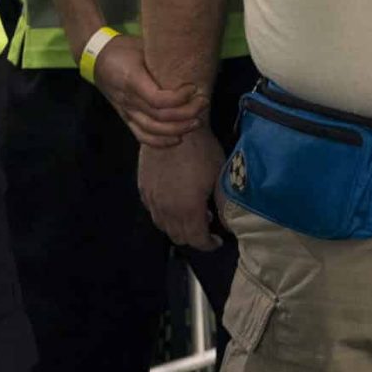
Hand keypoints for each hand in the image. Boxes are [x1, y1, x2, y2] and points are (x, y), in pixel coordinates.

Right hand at [91, 33, 207, 146]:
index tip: (193, 87)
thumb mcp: (142, 46)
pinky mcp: (125, 117)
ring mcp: (125, 111)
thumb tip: (192, 57)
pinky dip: (161, 142)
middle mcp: (128, 99)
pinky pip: (142, 136)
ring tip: (196, 121)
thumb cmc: (122, 48)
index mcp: (132, 79)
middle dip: (186, 113)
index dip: (180, 98)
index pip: (158, 99)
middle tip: (203, 103)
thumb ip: (162, 57)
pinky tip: (178, 138)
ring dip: (178, 129)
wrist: (95, 57)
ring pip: (153, 130)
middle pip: (160, 117)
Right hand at [139, 129, 224, 250]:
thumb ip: (223, 204)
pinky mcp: (143, 188)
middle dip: (194, 236)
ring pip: (163, 226)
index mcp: (189, 210)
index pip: (197, 240)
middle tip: (206, 223)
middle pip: (179, 237)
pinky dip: (164, 214)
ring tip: (190, 212)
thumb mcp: (220, 177)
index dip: (209, 244)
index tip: (217, 239)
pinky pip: (153, 211)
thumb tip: (228, 223)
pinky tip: (173, 202)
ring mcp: (152, 199)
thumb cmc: (202, 150)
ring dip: (178, 226)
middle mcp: (167, 210)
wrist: (174, 127)